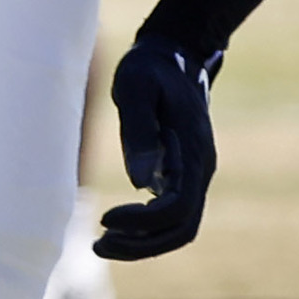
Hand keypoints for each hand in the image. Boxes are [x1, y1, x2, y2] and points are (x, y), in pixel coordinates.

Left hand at [94, 39, 221, 260]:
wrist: (173, 53)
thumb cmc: (149, 68)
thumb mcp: (136, 88)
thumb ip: (139, 131)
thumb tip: (139, 183)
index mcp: (194, 152)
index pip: (178, 208)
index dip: (143, 222)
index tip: (105, 218)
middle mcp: (200, 169)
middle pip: (183, 229)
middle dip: (142, 245)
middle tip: (98, 244)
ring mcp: (193, 173)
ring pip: (180, 227)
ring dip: (143, 242)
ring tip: (101, 243)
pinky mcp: (181, 173)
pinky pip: (171, 214)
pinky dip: (146, 228)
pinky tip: (115, 225)